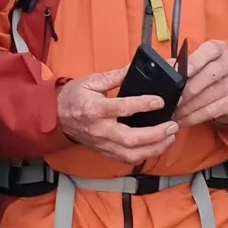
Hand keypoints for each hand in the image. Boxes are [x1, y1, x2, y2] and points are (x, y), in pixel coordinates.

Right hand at [58, 68, 178, 166]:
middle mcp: (100, 130)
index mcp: (96, 109)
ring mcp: (103, 144)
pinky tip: (157, 146)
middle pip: (131, 139)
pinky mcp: (105, 152)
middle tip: (172, 126)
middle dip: (156, 134)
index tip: (160, 101)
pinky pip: (127, 159)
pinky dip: (145, 155)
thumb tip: (135, 68)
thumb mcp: (91, 81)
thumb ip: (115, 76)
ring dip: (155, 148)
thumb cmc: (73, 97)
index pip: (123, 109)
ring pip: (132, 154)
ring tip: (170, 138)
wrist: (55, 117)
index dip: (144, 105)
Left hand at [174, 39, 227, 127]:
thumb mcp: (196, 66)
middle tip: (174, 101)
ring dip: (189, 107)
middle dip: (189, 90)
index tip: (184, 72)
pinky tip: (184, 120)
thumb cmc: (207, 76)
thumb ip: (180, 65)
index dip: (196, 61)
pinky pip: (212, 110)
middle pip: (210, 75)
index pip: (210, 51)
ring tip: (174, 113)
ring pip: (209, 96)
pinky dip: (195, 117)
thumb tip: (166, 70)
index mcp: (219, 49)